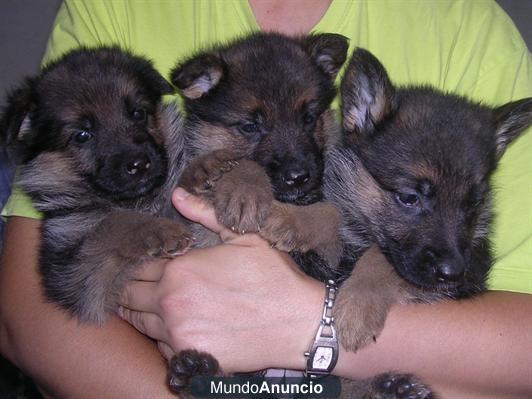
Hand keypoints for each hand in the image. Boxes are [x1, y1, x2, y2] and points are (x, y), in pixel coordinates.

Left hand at [119, 188, 324, 372]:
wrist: (299, 322)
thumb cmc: (273, 276)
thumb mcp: (243, 236)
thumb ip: (205, 214)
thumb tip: (177, 195)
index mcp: (180, 269)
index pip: (140, 266)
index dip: (138, 264)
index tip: (144, 266)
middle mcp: (171, 303)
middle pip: (130, 296)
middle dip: (132, 288)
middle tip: (139, 286)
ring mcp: (178, 334)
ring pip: (142, 323)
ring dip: (143, 313)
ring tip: (157, 305)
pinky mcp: (190, 358)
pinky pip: (161, 348)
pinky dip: (163, 338)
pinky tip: (177, 328)